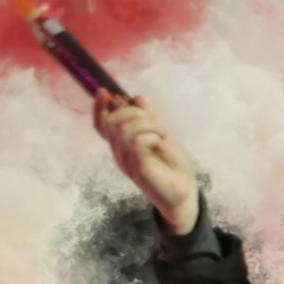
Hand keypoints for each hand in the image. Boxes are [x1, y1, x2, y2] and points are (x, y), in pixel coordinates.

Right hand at [93, 89, 198, 233]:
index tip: (104, 91)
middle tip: (156, 123)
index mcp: (123, 145)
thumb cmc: (173, 165)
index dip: (98, 108)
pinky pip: (138, 142)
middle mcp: (120, 153)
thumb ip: (147, 118)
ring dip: (147, 124)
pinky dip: (152, 136)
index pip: (101, 125)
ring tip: (162, 134)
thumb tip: (137, 98)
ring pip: (125, 129)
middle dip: (133, 113)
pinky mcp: (139, 168)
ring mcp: (128, 162)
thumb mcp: (160, 135)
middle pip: (112, 122)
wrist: (185, 191)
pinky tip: (161, 143)